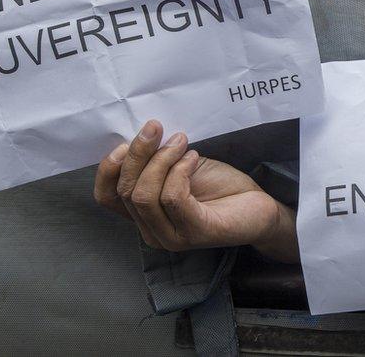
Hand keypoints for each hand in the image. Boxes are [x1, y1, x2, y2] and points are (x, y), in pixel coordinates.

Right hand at [93, 119, 298, 262]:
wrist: (259, 205)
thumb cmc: (220, 185)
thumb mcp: (179, 166)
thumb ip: (155, 160)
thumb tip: (138, 135)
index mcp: (143, 214)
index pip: (105, 196)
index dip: (108, 168)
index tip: (125, 141)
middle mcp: (151, 230)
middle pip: (125, 190)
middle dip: (138, 153)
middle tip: (156, 127)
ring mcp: (171, 237)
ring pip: (145, 195)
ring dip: (161, 159)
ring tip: (181, 141)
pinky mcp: (195, 234)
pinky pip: (172, 197)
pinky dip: (180, 171)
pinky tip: (193, 158)